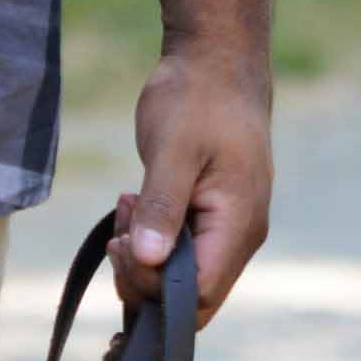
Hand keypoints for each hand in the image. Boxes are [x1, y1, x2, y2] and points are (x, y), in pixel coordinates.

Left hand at [117, 44, 272, 315]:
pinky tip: (134, 204)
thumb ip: (162, 206)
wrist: (217, 62)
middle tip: (120, 231)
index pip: (201, 295)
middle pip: (192, 298)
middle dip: (144, 277)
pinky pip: (180, 253)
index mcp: (238, 224)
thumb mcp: (173, 149)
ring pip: (182, 278)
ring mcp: (228, 229)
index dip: (154, 288)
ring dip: (143, 256)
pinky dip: (150, 241)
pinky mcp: (211, 218)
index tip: (124, 246)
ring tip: (128, 204)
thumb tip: (147, 261)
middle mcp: (239, 236)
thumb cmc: (198, 98)